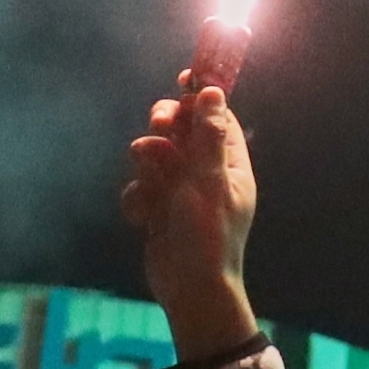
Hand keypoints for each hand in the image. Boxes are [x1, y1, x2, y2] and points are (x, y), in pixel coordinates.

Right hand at [117, 66, 261, 356]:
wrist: (189, 291)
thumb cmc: (208, 237)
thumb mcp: (209, 181)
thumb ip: (208, 136)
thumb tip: (213, 91)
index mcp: (231, 166)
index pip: (217, 118)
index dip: (201, 97)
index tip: (184, 77)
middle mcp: (206, 175)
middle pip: (180, 132)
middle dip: (165, 127)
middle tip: (158, 125)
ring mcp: (180, 193)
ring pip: (154, 158)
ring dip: (148, 165)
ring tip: (150, 178)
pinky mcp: (158, 212)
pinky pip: (140, 189)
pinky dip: (138, 199)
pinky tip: (143, 218)